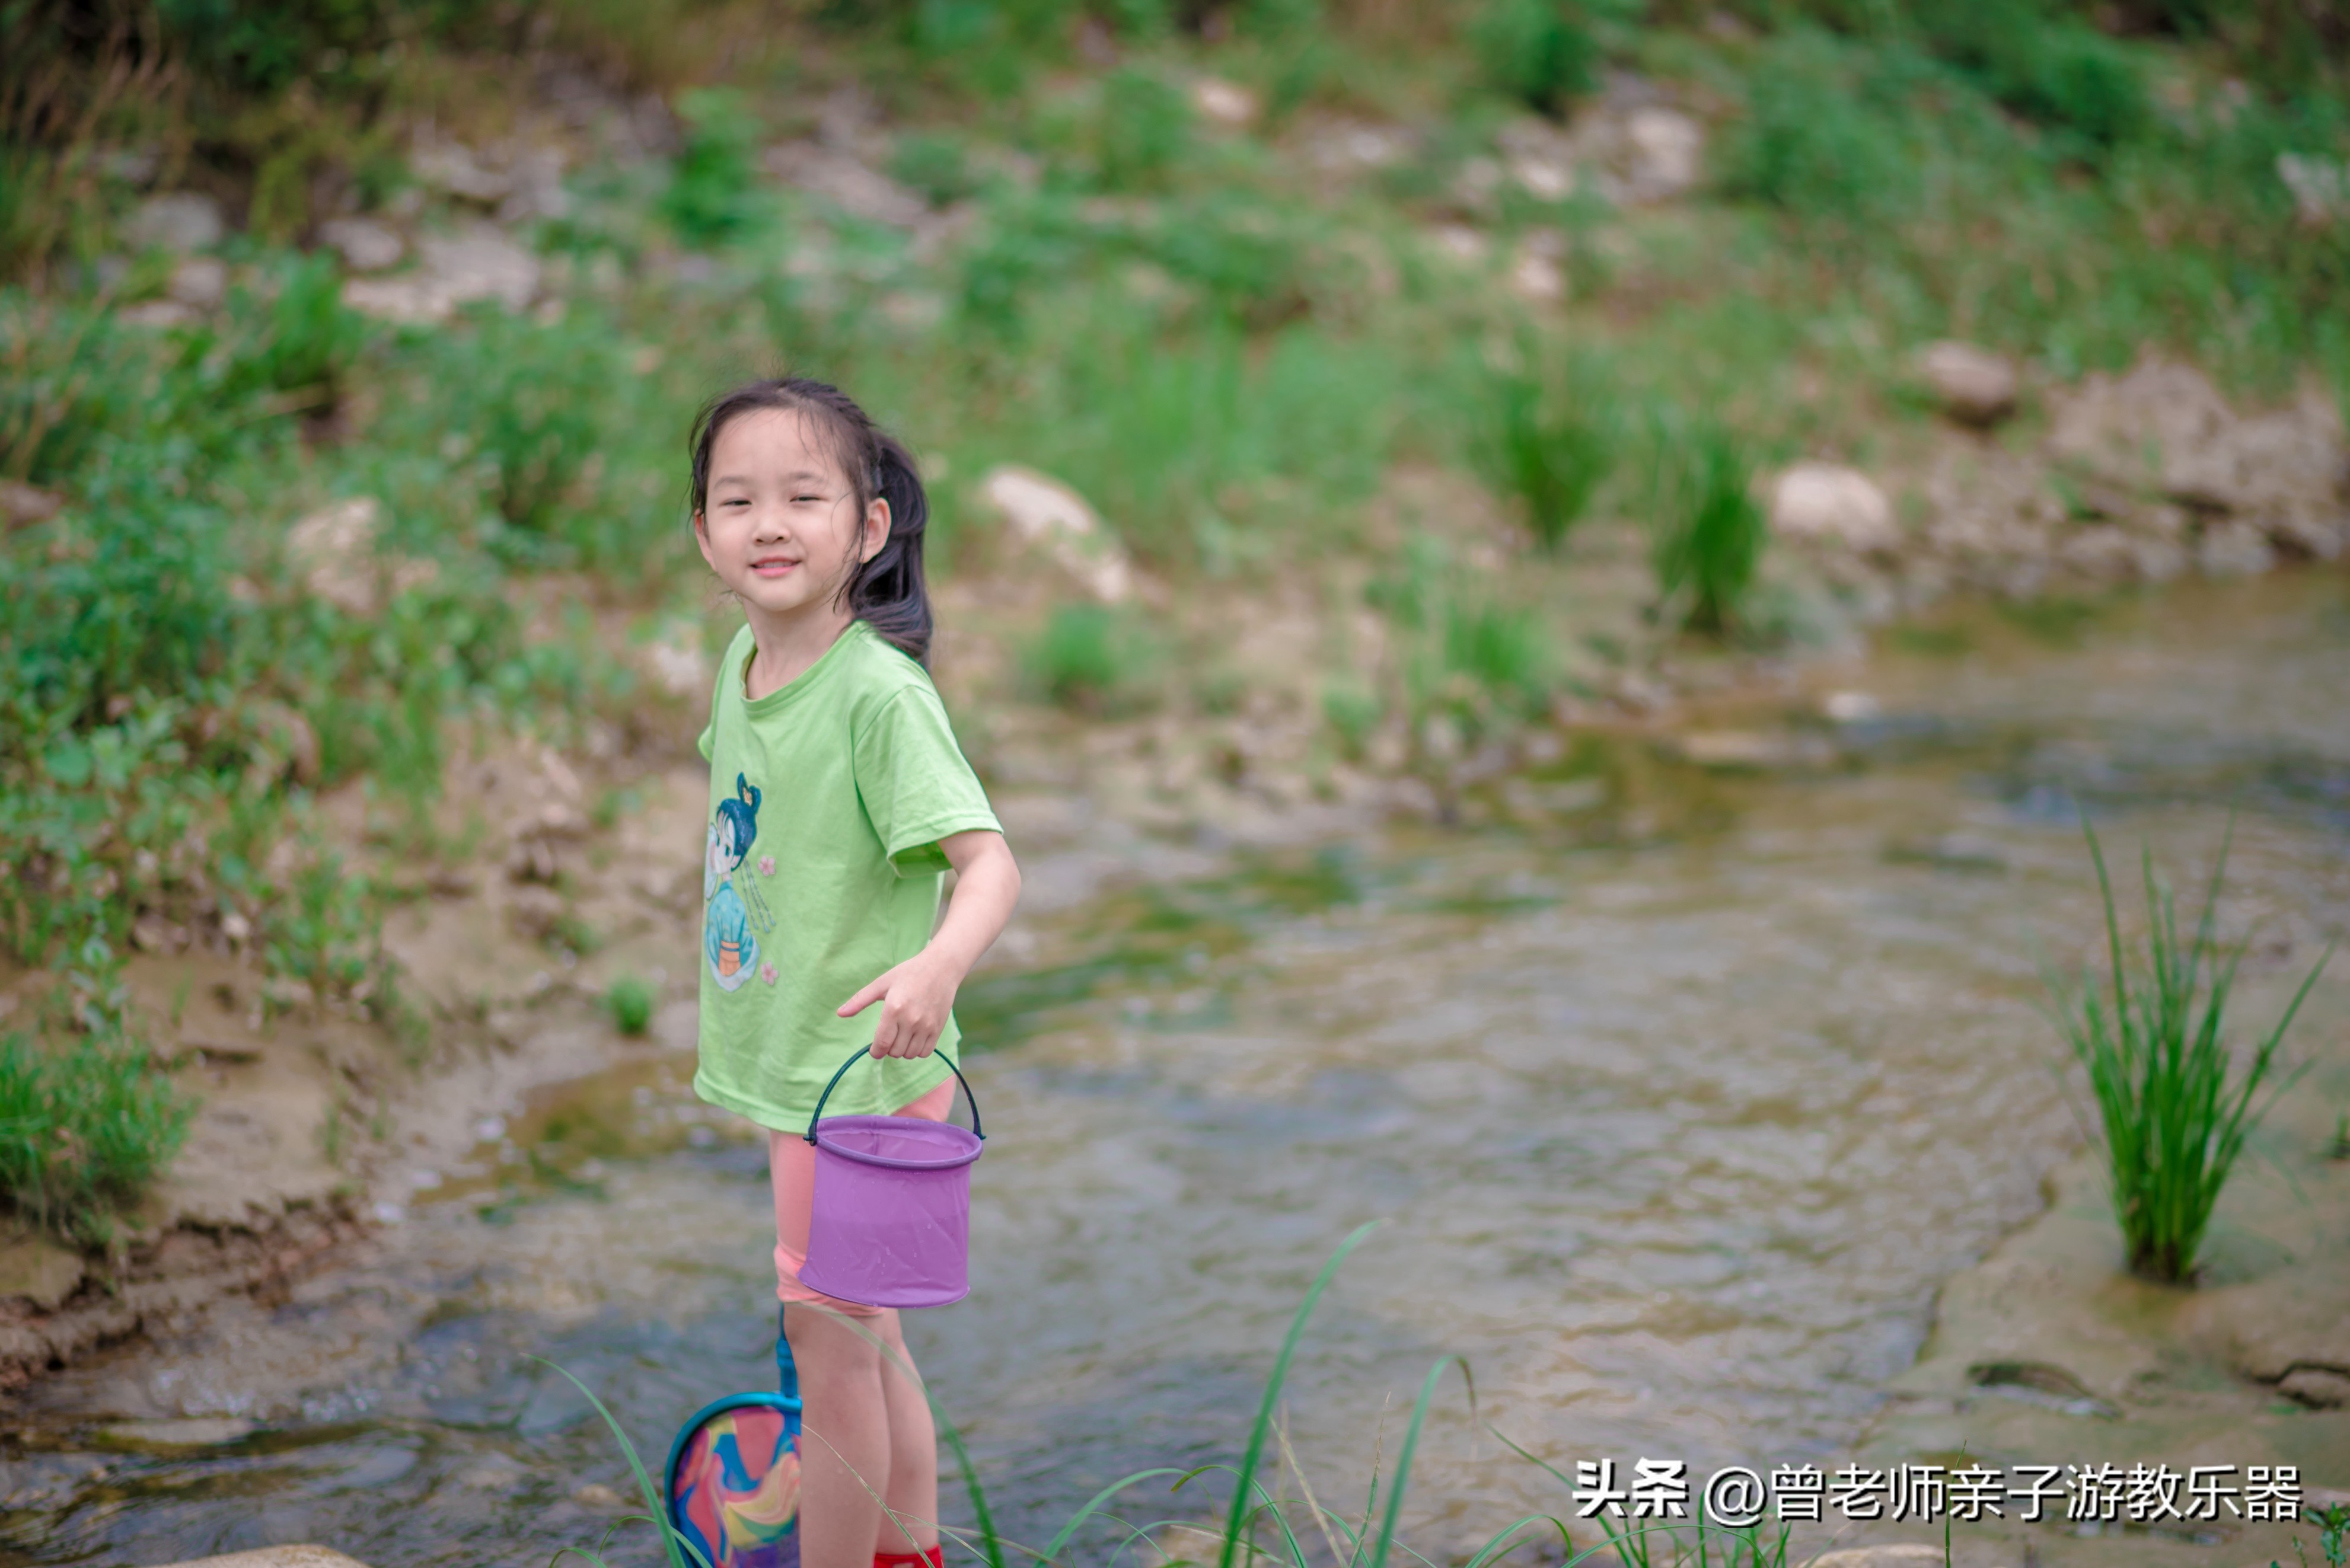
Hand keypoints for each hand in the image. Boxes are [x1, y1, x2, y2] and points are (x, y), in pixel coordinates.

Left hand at [837, 950, 959, 1058]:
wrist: (941, 967)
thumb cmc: (909, 973)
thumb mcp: (882, 983)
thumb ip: (860, 1000)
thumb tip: (840, 1013)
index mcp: (894, 1009)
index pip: (882, 1044)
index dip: (875, 1051)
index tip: (874, 1049)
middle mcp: (911, 1020)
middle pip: (894, 1052)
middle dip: (888, 1048)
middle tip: (889, 1035)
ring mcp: (927, 1025)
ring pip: (909, 1054)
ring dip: (902, 1050)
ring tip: (901, 1036)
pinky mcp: (938, 1028)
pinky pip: (925, 1053)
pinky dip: (917, 1050)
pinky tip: (914, 1038)